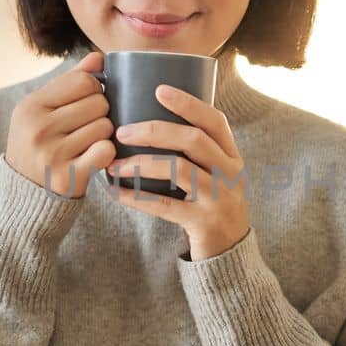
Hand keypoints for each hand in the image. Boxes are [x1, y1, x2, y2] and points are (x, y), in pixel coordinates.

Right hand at [3, 52, 115, 198]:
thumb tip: (98, 57)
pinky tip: (94, 156)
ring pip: (106, 127)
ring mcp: (52, 154)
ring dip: (104, 134)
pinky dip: (106, 153)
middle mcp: (38, 128)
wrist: (26, 194)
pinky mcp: (68, 176)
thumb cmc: (40, 145)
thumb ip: (71, 82)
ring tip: (87, 143)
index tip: (86, 103)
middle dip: (100, 113)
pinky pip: (106, 150)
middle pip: (99, 102)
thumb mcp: (43, 110)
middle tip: (87, 127)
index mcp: (31, 106)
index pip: (84, 81)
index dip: (94, 89)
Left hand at [106, 84, 250, 260]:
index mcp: (232, 157)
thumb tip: (147, 125)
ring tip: (114, 164)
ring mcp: (220, 199)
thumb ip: (194, 155)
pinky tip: (114, 193)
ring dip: (141, 163)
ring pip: (180, 170)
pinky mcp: (205, 223)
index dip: (188, 103)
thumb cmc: (211, 207)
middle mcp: (230, 174)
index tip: (159, 89)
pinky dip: (136, 197)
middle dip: (155, 131)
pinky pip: (165, 206)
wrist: (230, 255)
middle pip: (194, 140)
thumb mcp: (213, 176)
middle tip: (121, 131)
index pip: (215, 121)